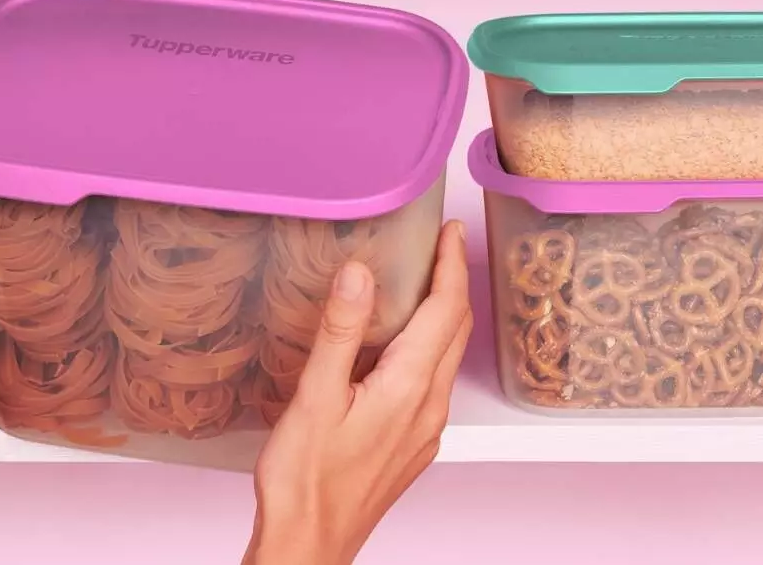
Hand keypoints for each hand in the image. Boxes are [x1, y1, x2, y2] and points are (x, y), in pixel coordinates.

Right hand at [244, 221, 473, 564]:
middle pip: (457, 329)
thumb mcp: (314, 397)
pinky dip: (429, 348)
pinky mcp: (413, 444)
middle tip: (441, 244)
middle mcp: (429, 406)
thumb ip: (340, 331)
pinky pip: (434, 382)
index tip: (450, 229)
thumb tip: (360, 274)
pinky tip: (401, 344)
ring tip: (422, 282)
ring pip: (448, 356)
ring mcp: (425, 428)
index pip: (447, 309)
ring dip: (443, 314)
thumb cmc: (305, 481)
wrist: (309, 545)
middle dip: (453, 281)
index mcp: (410, 387)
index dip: (451, 263)